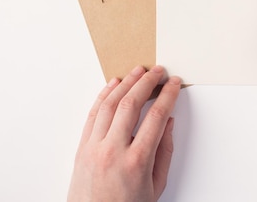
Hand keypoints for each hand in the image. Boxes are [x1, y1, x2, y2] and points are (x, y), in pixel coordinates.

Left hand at [67, 65, 180, 201]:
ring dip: (125, 83)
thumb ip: (164, 152)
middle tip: (158, 72)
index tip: (174, 84)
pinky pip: (93, 114)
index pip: (156, 116)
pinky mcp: (82, 148)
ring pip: (109, 104)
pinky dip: (103, 95)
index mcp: (137, 161)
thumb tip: (167, 123)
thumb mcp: (155, 186)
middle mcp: (113, 151)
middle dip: (147, 82)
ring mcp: (94, 148)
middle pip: (131, 104)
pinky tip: (113, 85)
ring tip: (138, 71)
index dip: (168, 95)